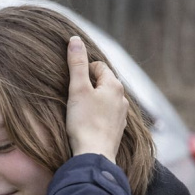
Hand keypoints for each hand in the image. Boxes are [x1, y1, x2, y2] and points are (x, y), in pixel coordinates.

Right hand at [65, 36, 126, 161]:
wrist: (94, 155)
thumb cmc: (84, 122)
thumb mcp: (77, 89)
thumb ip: (76, 63)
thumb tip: (74, 39)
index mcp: (114, 85)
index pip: (98, 66)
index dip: (83, 70)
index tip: (72, 83)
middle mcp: (122, 98)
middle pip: (103, 82)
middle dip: (89, 85)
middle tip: (73, 96)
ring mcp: (121, 115)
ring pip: (106, 99)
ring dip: (94, 101)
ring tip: (80, 111)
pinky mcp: (117, 130)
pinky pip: (107, 115)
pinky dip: (97, 115)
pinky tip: (88, 123)